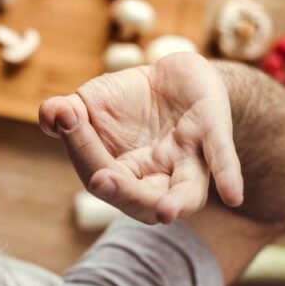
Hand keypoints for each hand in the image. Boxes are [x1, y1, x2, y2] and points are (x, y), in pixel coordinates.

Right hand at [39, 52, 243, 224]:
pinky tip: (235, 194)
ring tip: (167, 210)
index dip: (82, 150)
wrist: (174, 75)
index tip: (67, 117)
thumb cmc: (127, 100)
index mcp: (123, 174)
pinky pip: (222, 157)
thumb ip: (66, 114)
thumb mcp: (88, 102)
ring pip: (187, 192)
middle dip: (123, 193)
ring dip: (176, 202)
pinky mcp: (214, 131)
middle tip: (102, 181)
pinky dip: (228, 174)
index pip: (100, 174)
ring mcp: (188, 158)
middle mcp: (158, 177)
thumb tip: (50, 114)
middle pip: (142, 200)